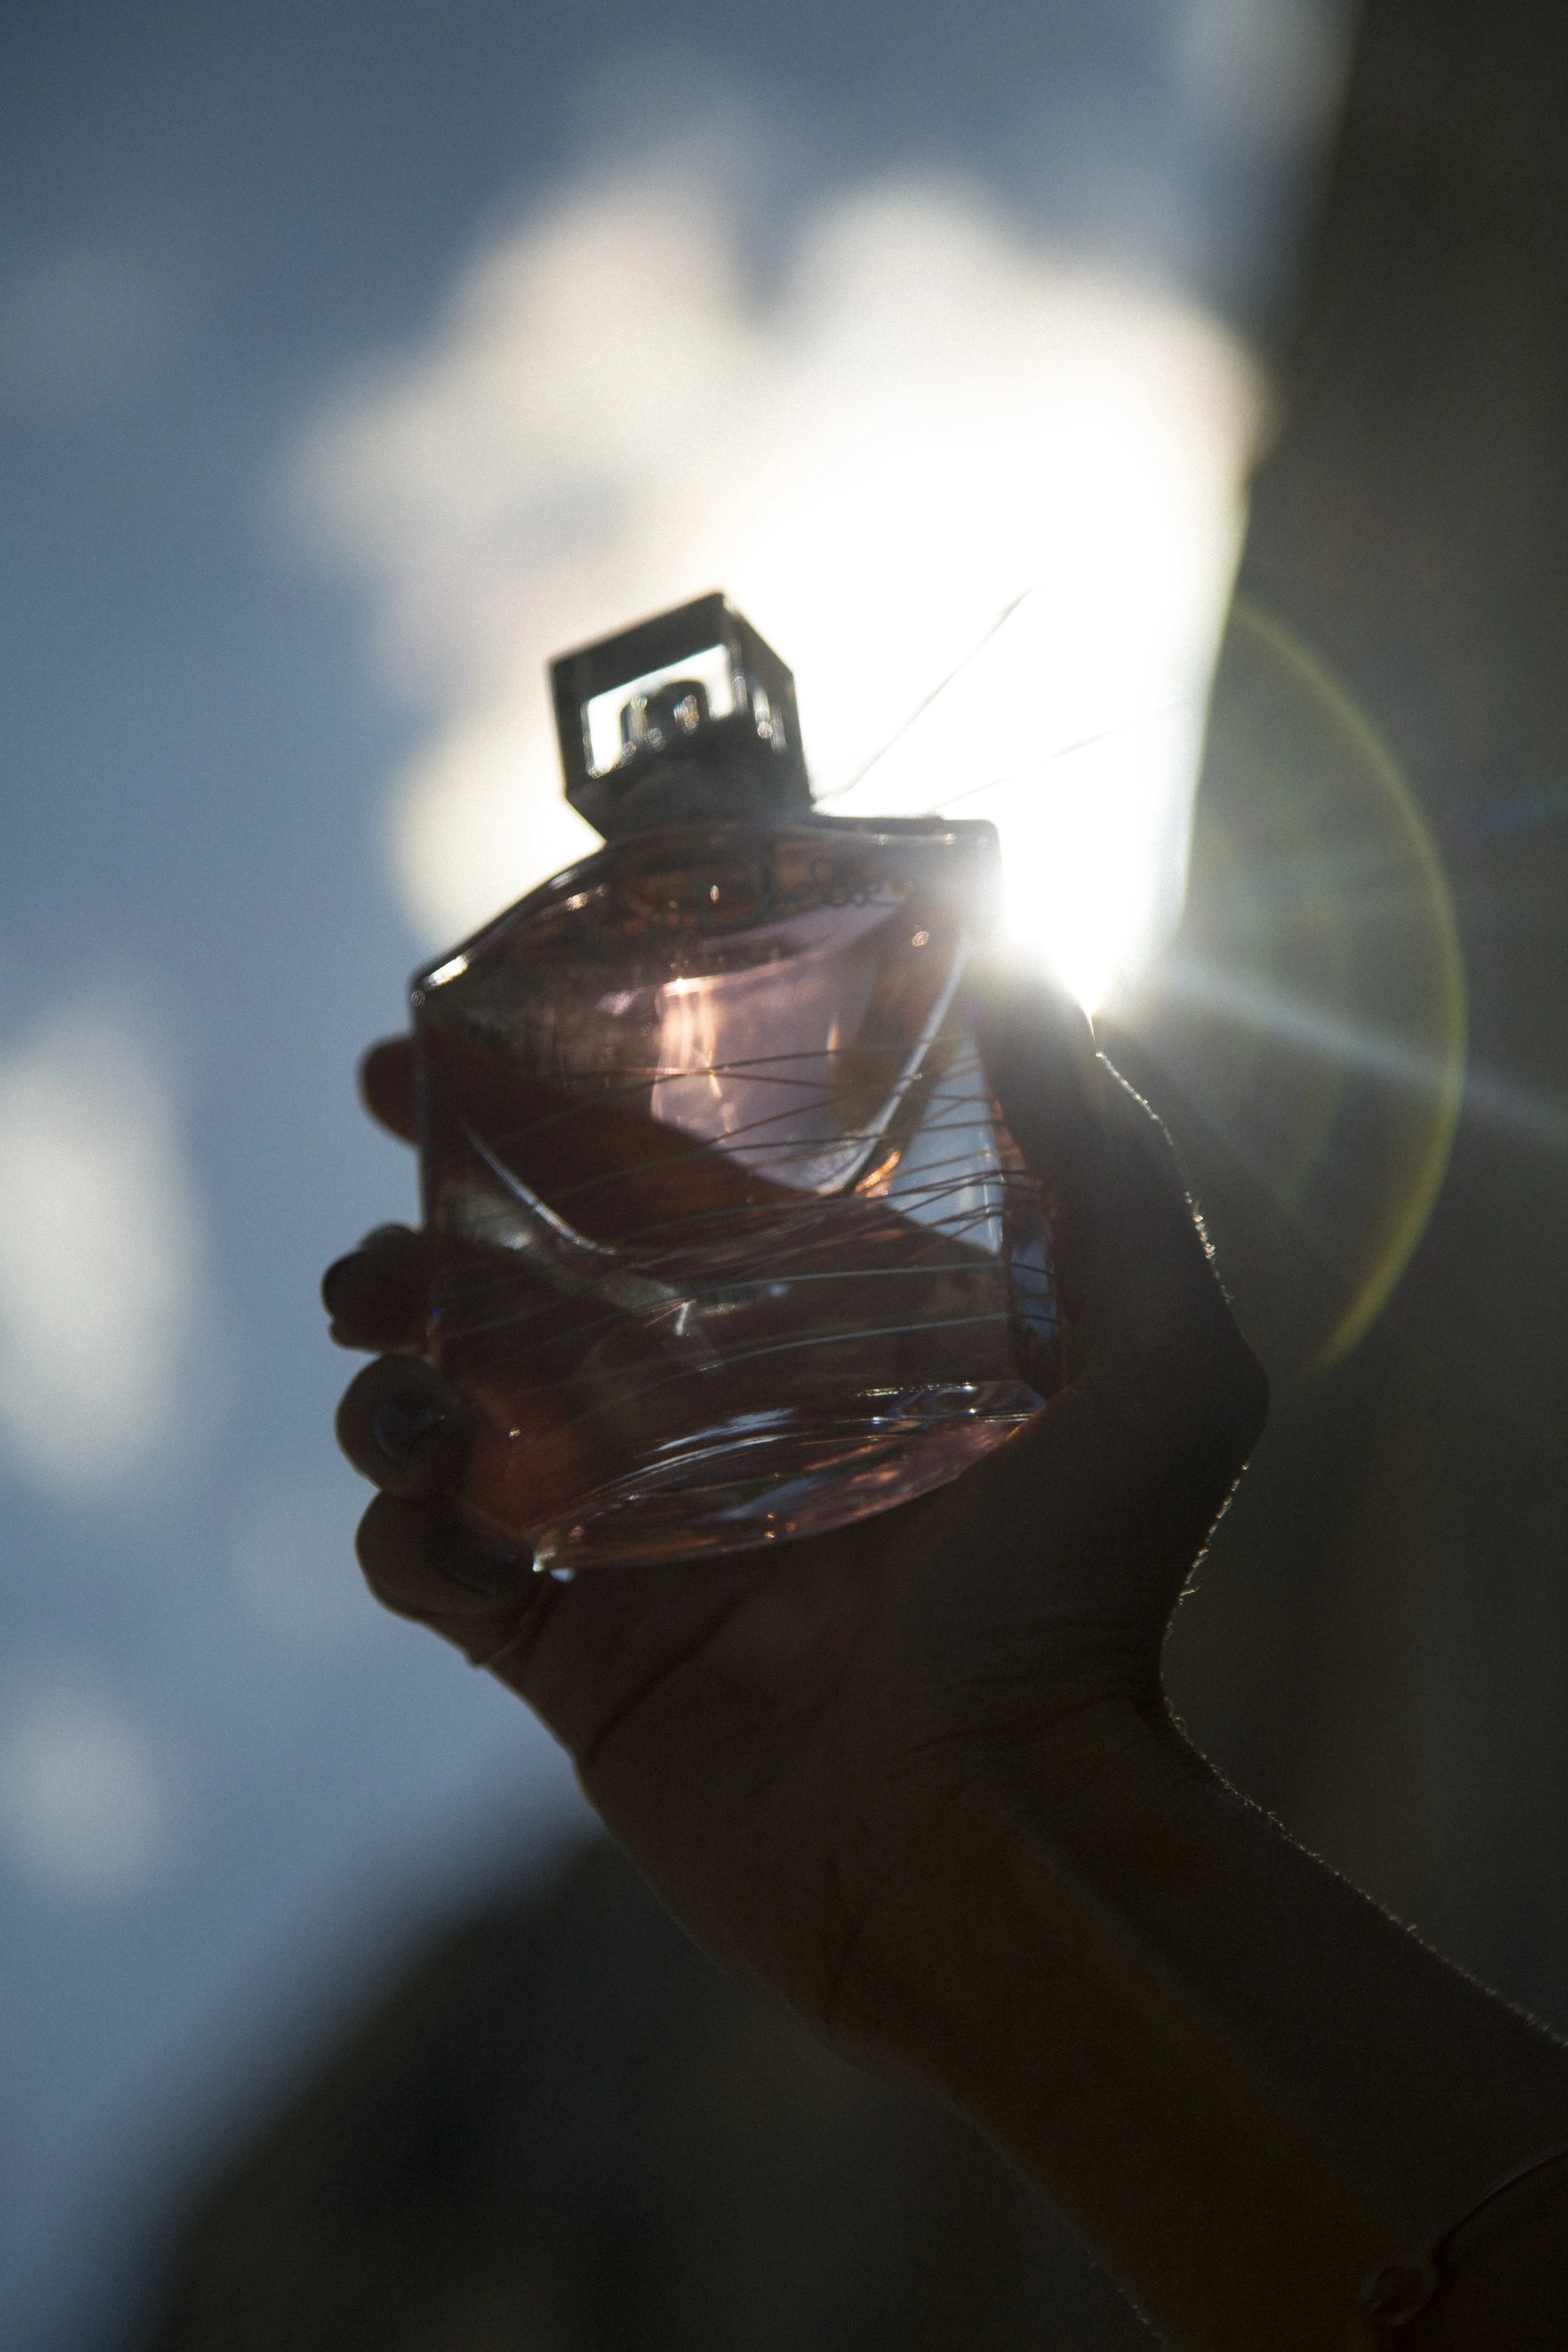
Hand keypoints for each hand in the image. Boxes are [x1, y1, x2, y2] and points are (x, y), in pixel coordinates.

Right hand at [327, 973, 1265, 2062]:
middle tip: (386, 1156)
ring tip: (385, 1348)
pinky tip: (425, 1490)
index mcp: (817, 1339)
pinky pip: (426, 1561)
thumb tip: (1038, 974)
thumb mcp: (1167, 1362)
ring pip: (448, 1405)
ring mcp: (628, 1534)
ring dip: (386, 1353)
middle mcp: (711, 1421)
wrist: (999, 1840)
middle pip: (527, 1280)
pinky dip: (397, 1515)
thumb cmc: (1087, 1604)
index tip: (466, 1037)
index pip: (662, 1189)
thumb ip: (1112, 1164)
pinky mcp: (565, 1650)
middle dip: (433, 1205)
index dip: (559, 1106)